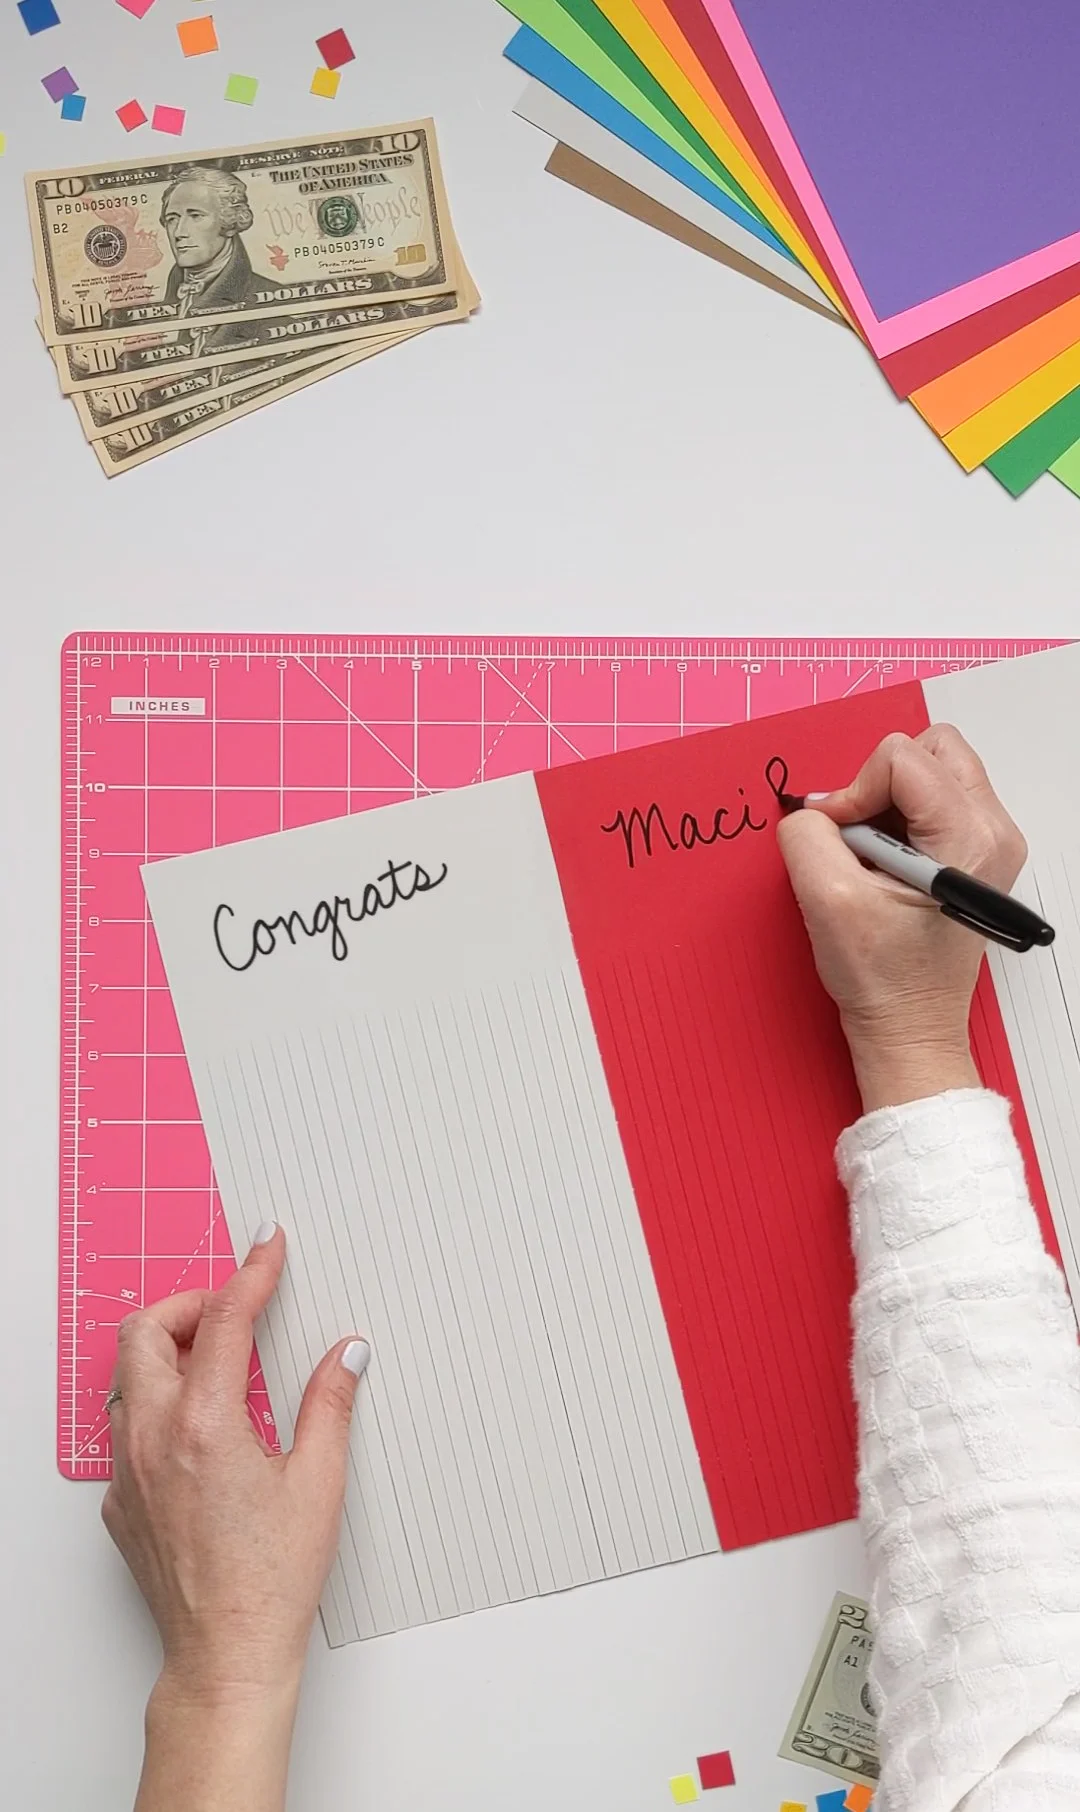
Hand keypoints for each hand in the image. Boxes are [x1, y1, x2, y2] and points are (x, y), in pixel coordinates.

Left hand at [102, 1223, 368, 1811]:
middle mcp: (153, 1440)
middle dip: (188, 1304)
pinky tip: (200, 1431)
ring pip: (127, 1379)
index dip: (251, 1272)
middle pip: (146, 1331)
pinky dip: (157, 1407)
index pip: (223, 1319)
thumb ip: (330, 1403)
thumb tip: (347, 1352)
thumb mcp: (319, 1482)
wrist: (226, 1654)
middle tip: (231, 1308)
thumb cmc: (273, 1580)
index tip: (267, 1247)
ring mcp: (126, 1472)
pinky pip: (125, 1430)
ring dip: (166, 1354)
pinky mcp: (118, 1503)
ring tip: (216, 1364)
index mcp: (206, 1425)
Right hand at [777, 725, 1026, 1111]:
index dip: (854, 790)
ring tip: (872, 855)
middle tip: (858, 834)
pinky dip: (900, 820)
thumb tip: (811, 807)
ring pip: (933, 771)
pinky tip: (885, 865)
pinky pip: (934, 802)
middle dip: (881, 782)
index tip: (837, 836)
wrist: (910, 1028)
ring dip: (890, 801)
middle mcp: (994, 831)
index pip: (901, 759)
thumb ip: (808, 834)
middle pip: (932, 748)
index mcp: (969, 838)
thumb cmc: (883, 978)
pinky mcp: (975, 854)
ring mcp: (990, 842)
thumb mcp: (826, 899)